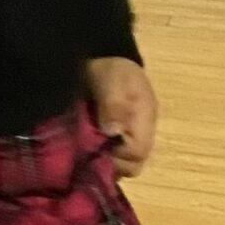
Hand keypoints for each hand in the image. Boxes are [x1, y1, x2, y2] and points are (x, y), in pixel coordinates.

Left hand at [87, 58, 157, 180]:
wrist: (102, 59)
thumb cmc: (111, 70)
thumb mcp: (113, 82)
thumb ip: (114, 105)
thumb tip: (113, 132)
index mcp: (144, 122)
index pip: (137, 155)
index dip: (117, 156)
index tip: (96, 148)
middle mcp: (139, 135)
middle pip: (131, 165)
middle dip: (109, 163)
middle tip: (85, 153)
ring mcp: (127, 138)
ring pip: (120, 164)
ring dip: (101, 160)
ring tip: (81, 150)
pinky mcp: (114, 138)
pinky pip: (109, 156)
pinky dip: (96, 155)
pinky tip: (80, 148)